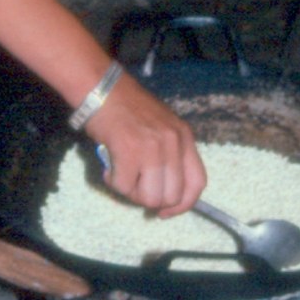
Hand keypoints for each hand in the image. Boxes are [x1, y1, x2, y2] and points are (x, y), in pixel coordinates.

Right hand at [83, 72, 206, 216]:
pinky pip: (124, 187)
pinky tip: (109, 170)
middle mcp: (174, 143)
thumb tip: (161, 193)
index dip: (183, 205)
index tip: (165, 211)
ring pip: (150, 197)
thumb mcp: (161, 127)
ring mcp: (153, 148)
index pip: (197, 182)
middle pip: (172, 196)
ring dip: (132, 194)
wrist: (102, 88)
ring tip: (121, 176)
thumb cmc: (128, 108)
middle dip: (151, 199)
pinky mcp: (129, 152)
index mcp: (185, 137)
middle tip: (134, 187)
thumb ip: (168, 155)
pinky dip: (113, 183)